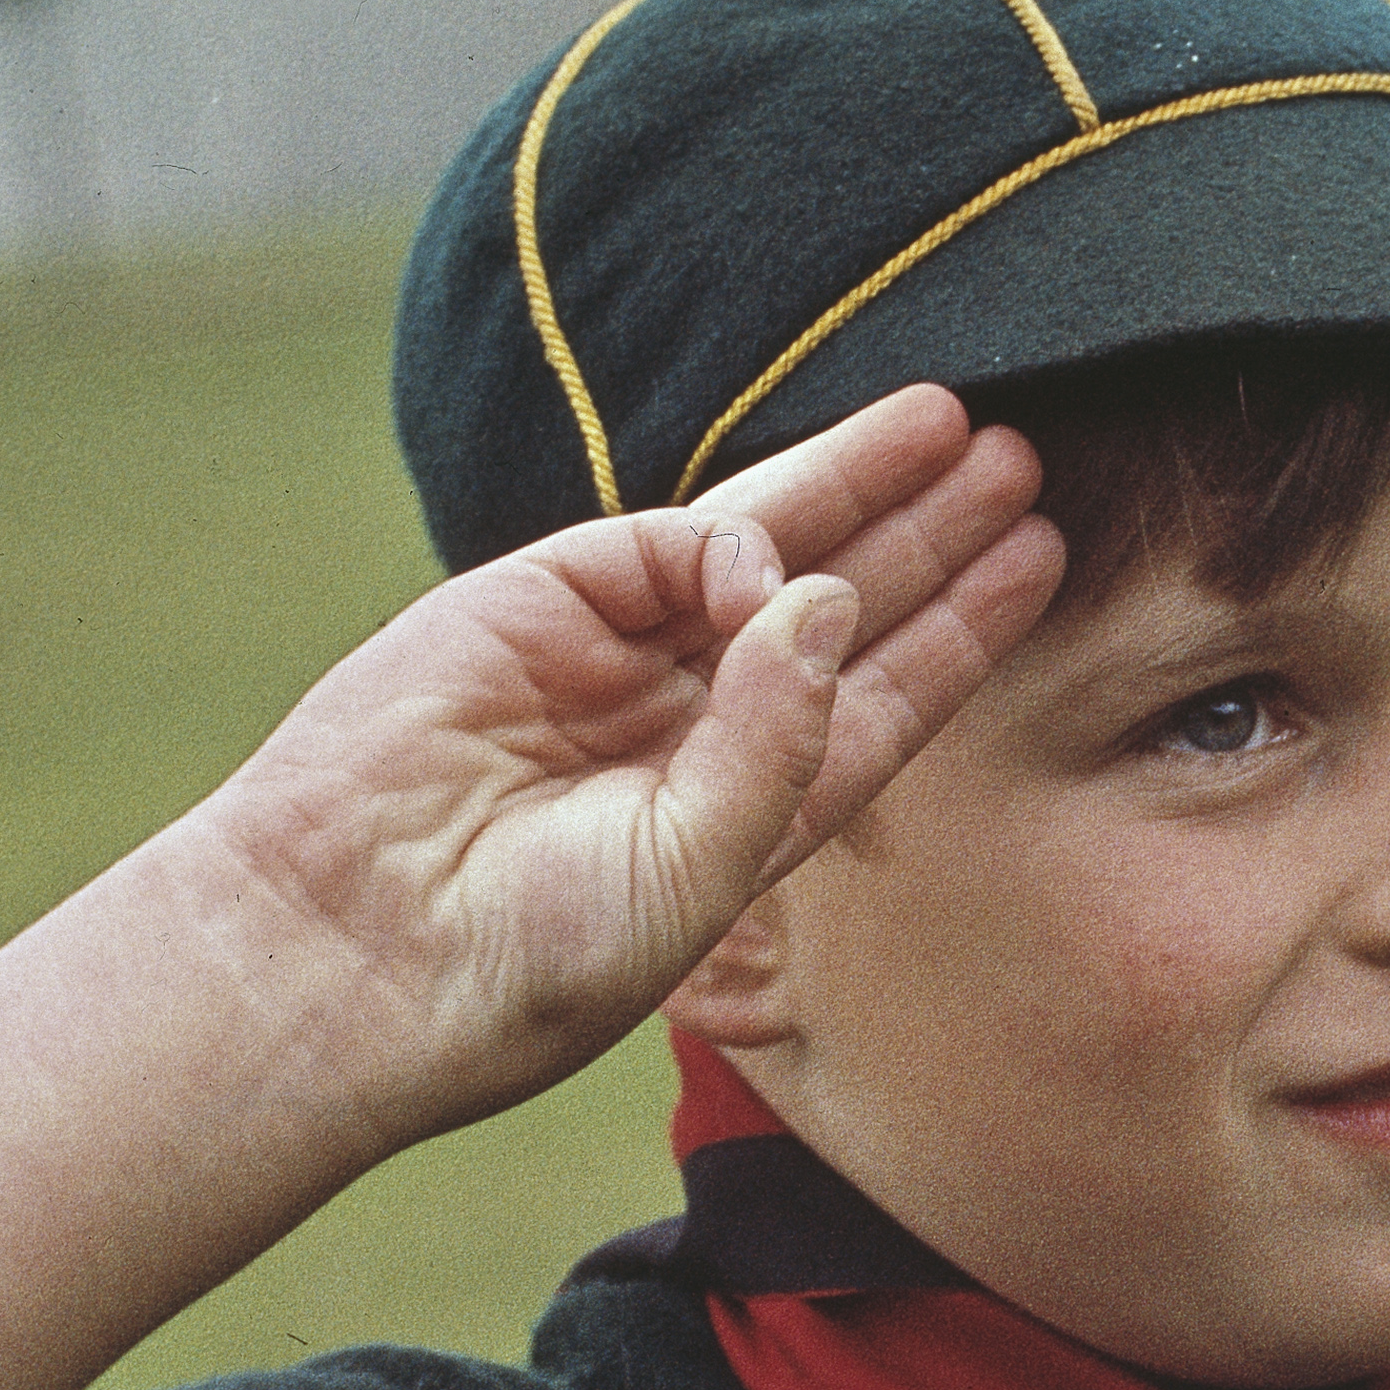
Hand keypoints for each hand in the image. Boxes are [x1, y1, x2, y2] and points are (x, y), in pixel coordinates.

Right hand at [197, 384, 1062, 1131]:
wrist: (352, 943)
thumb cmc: (525, 957)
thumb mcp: (694, 873)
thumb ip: (778, 742)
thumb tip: (831, 595)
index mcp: (738, 819)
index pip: (875, 708)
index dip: (958, 636)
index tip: (1037, 564)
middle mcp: (685, 731)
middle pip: (835, 612)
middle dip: (927, 539)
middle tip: (1025, 467)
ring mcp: (612, 661)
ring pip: (762, 553)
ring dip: (858, 491)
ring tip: (960, 431)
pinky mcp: (538, 601)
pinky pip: (660, 543)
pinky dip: (728, 539)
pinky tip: (778, 555)